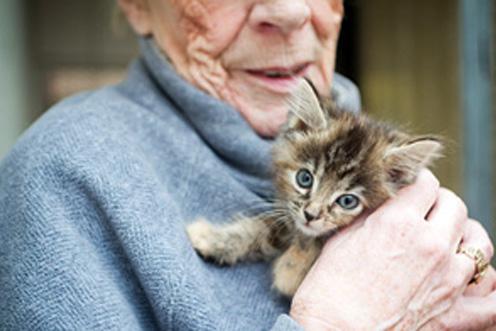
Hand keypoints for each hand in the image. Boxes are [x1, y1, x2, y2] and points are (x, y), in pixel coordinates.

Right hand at [289, 170, 494, 329]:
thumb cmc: (330, 288)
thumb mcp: (342, 239)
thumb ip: (371, 215)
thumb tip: (384, 203)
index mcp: (398, 223)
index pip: (424, 184)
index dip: (416, 181)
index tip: (412, 186)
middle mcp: (430, 245)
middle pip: (454, 206)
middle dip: (440, 203)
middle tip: (425, 210)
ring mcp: (449, 279)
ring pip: (479, 243)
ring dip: (464, 236)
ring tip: (450, 239)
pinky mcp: (457, 312)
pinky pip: (493, 297)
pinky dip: (489, 285)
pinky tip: (475, 279)